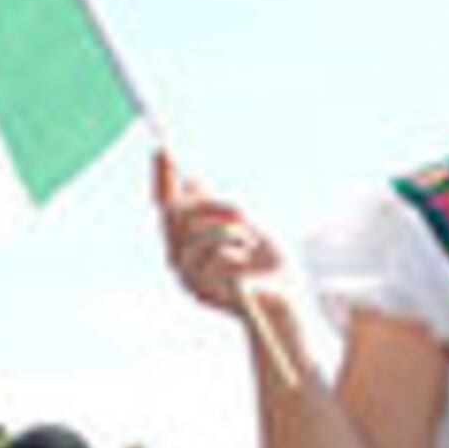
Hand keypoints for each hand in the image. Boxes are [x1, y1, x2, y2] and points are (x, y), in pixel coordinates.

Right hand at [154, 150, 291, 317]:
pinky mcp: (206, 294)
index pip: (165, 206)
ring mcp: (190, 279)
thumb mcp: (241, 226)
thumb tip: (191, 181)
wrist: (286, 299)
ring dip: (233, 232)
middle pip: (178, 216)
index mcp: (183, 244)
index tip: (163, 148)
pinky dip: (240, 254)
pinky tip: (249, 262)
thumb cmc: (265, 263)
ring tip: (252, 243)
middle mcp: (179, 263)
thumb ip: (214, 207)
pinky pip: (219, 258)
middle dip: (215, 207)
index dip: (163, 178)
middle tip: (243, 211)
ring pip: (200, 235)